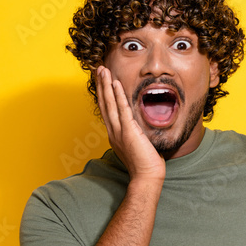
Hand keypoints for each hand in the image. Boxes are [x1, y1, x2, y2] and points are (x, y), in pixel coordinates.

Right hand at [95, 65, 165, 182]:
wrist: (146, 176)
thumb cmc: (144, 164)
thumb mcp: (137, 144)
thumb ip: (135, 133)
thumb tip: (138, 126)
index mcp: (115, 133)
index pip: (107, 109)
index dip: (104, 94)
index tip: (102, 81)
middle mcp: (113, 130)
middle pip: (104, 103)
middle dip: (101, 85)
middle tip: (98, 69)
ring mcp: (119, 131)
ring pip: (110, 103)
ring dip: (106, 85)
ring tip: (103, 70)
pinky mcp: (128, 131)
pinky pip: (122, 110)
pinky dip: (118, 96)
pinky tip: (116, 84)